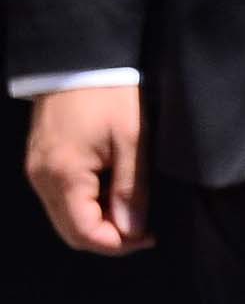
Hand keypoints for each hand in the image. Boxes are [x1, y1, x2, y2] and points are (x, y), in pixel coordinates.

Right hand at [24, 86, 152, 254]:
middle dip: (109, 238)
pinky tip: (112, 192)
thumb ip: (131, 191)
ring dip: (99, 223)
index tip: (149, 237)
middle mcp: (42, 178)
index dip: (119, 245)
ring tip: (131, 208)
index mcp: (64, 175)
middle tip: (144, 228)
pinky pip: (61, 200)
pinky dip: (87, 206)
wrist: (80, 58)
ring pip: (66, 219)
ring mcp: (37, 170)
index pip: (85, 234)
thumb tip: (132, 232)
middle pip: (72, 233)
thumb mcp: (132, 141)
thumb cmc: (109, 94)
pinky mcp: (40, 161)